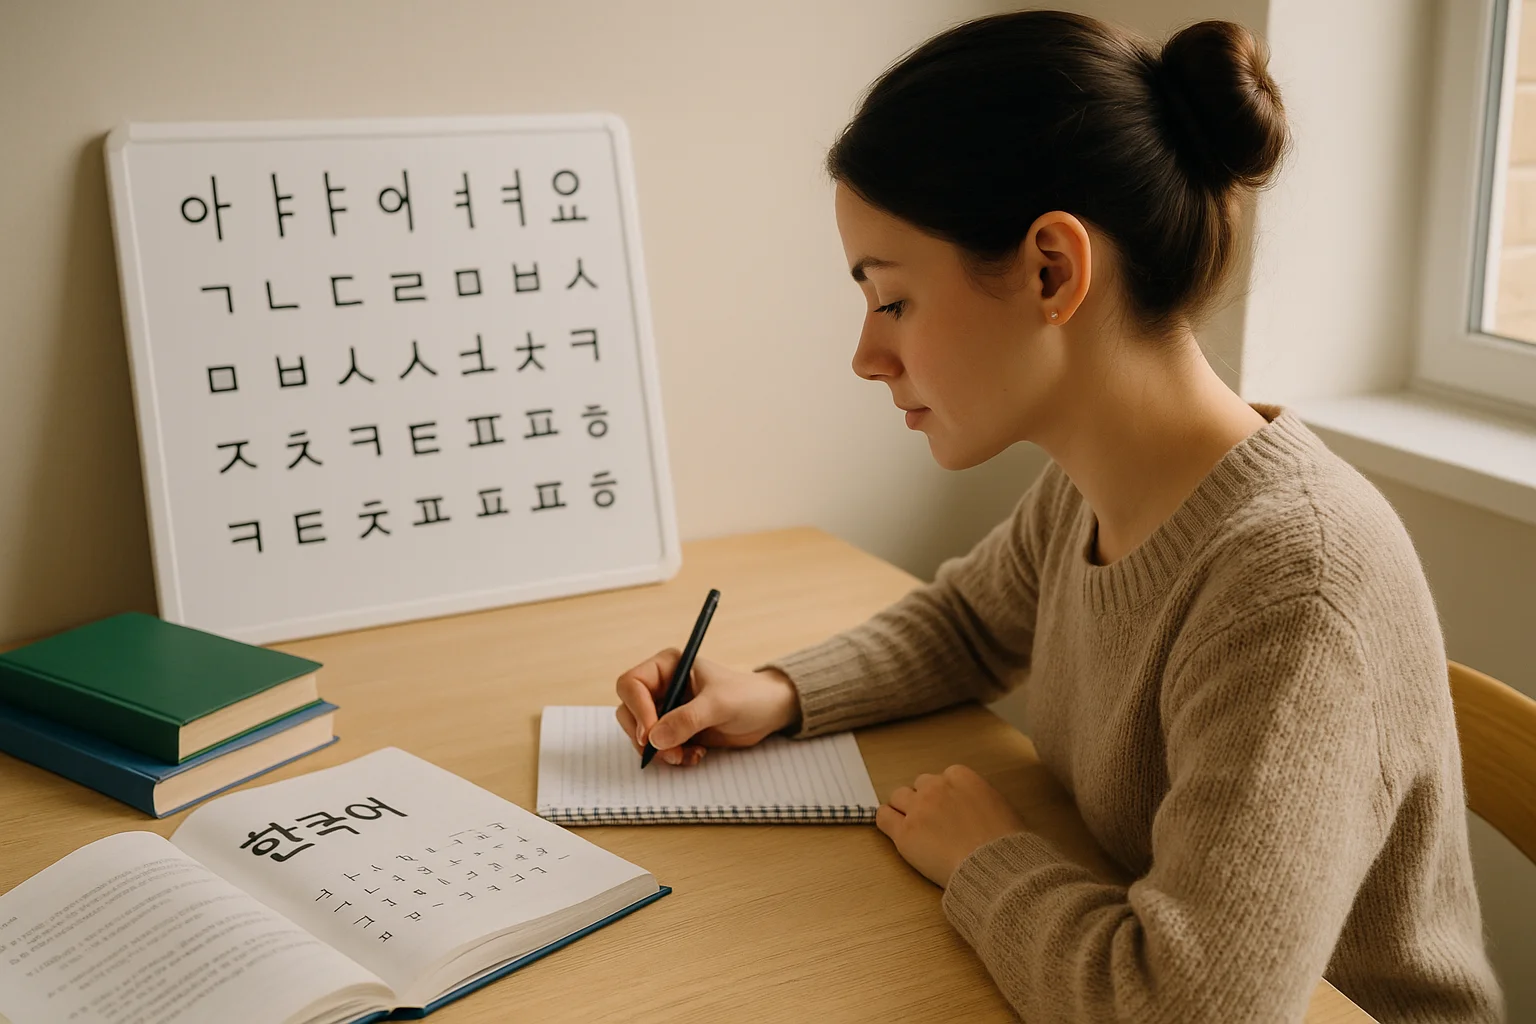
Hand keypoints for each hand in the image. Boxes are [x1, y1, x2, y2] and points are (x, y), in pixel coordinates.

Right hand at [615, 650, 801, 765]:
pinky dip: (671, 757)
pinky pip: (658, 748)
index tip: (650, 735)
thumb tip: (655, 738)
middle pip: (629, 712)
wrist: (768, 713)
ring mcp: (667, 709)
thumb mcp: (719, 704)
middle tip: (670, 753)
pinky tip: (696, 755)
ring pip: (641, 734)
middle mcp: (662, 686)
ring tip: (687, 755)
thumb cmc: (748, 696)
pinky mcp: (675, 730)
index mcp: (668, 666)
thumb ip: (687, 719)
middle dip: (646, 737)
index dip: (637, 710)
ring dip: (659, 751)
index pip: (632, 684)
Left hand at [876, 764, 1027, 887]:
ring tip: (915, 827)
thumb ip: (980, 798)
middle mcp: (936, 787)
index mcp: (961, 777)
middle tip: (934, 821)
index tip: (948, 808)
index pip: (942, 777)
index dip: (944, 795)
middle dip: (925, 800)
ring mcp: (918, 808)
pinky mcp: (904, 833)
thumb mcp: (1001, 807)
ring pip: (899, 796)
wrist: (995, 867)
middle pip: (920, 785)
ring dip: (905, 809)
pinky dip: (887, 821)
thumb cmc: (1006, 845)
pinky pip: (883, 817)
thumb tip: (973, 806)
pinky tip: (895, 831)